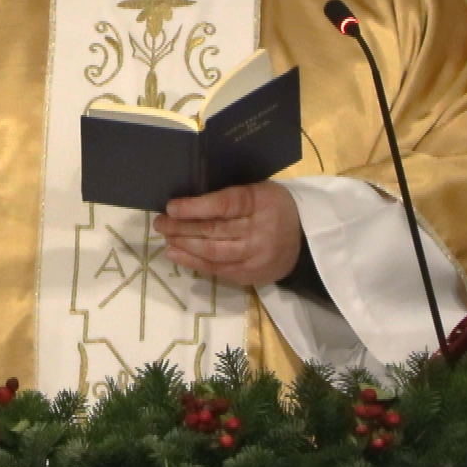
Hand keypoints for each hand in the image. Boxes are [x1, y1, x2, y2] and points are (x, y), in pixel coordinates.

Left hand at [154, 182, 303, 286]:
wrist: (306, 241)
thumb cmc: (274, 207)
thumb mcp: (259, 190)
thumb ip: (231, 194)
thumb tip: (188, 196)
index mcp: (261, 202)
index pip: (224, 204)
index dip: (195, 207)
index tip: (171, 206)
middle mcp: (260, 231)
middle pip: (214, 230)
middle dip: (181, 226)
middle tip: (160, 222)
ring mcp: (256, 256)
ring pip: (212, 252)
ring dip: (184, 245)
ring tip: (166, 238)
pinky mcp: (251, 276)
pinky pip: (217, 270)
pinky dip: (194, 262)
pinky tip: (177, 254)